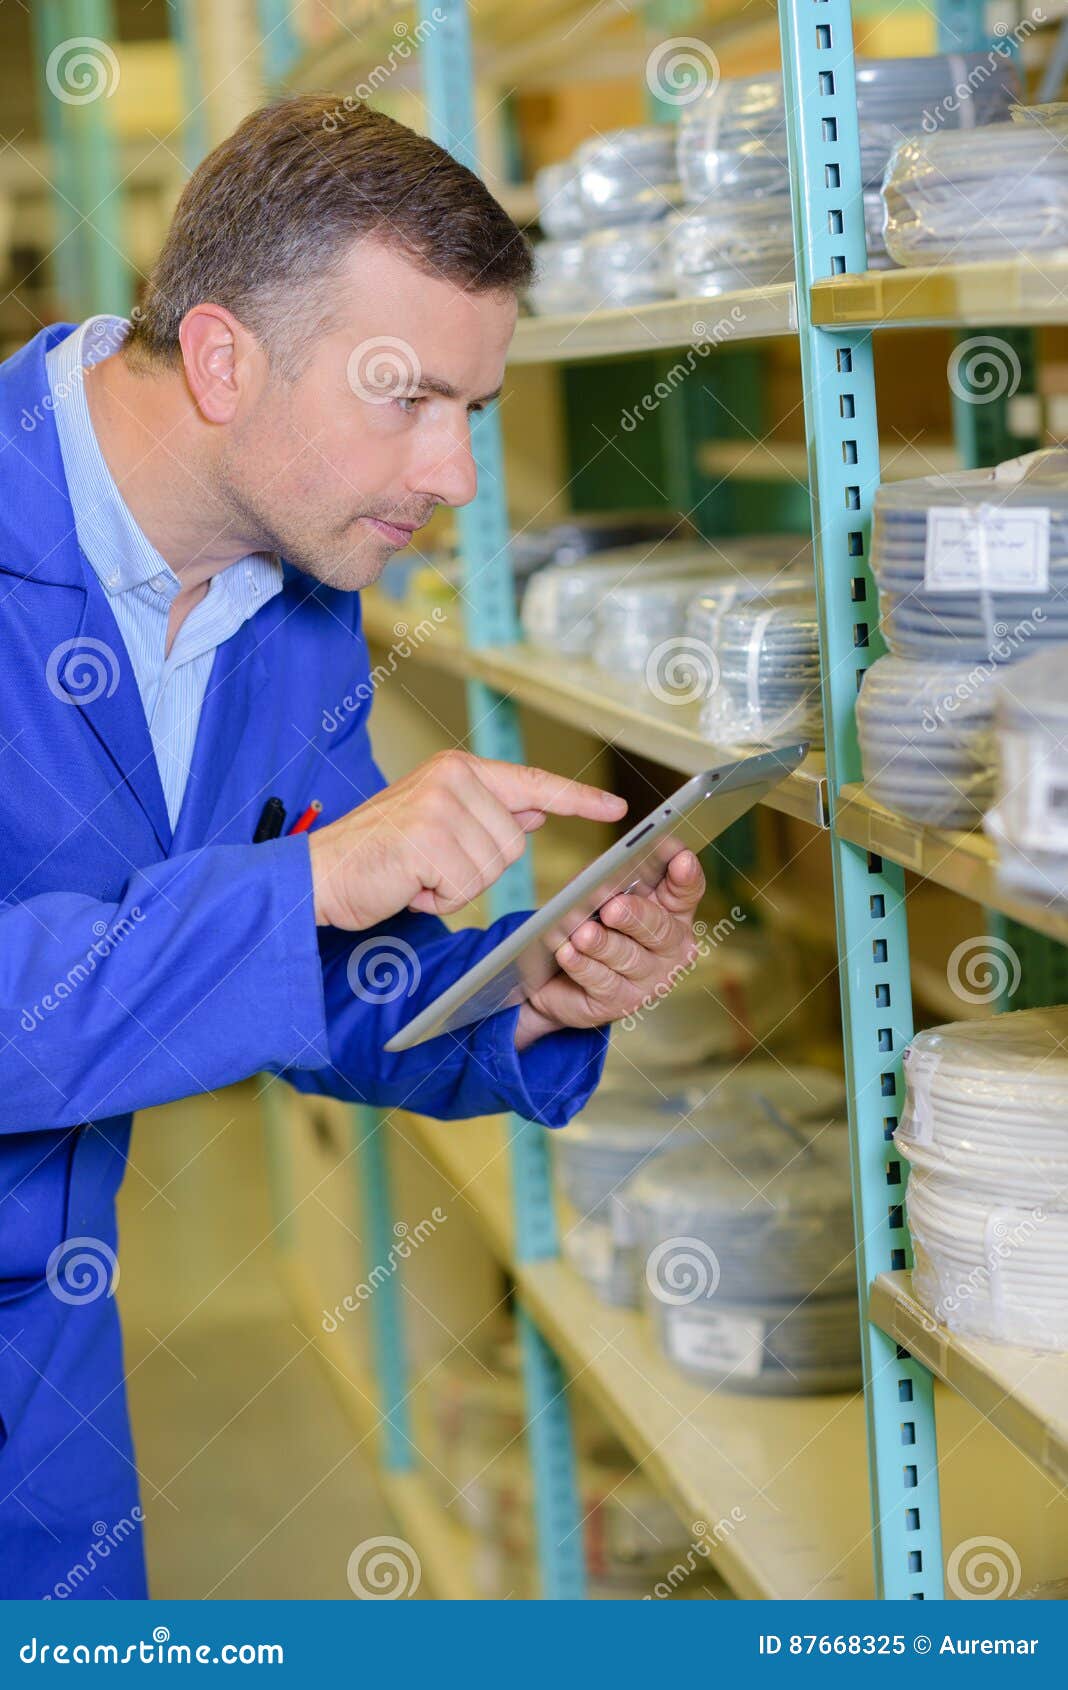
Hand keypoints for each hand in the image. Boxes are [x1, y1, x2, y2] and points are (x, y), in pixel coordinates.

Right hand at [307, 748, 627, 929]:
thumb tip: (537, 810)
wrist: (317, 874)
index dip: (578, 799)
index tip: (615, 806)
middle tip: (428, 865)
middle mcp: (453, 777)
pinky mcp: (428, 838)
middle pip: (515, 843)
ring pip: (492, 868)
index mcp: (458, 769)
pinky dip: (437, 898)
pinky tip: (408, 883)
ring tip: (415, 872)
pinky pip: (464, 887)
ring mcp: (440, 805)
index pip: (533, 782)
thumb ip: (488, 813)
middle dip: (476, 869)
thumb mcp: (437, 824)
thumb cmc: (376, 855)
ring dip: (455, 886)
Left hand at [514, 850, 705, 1049]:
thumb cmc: (592, 926)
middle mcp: (671, 947)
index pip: (686, 890)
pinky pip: (603, 982)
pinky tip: (568, 954)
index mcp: (673, 912)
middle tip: (613, 907)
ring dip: (602, 944)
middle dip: (635, 915)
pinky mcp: (623, 1002)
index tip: (680, 858)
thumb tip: (597, 879)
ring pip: (628, 957)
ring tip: (582, 934)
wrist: (561, 981)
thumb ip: (605, 882)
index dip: (685, 875)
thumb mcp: (599, 897)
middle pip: (659, 928)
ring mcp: (651, 979)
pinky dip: (583, 966)